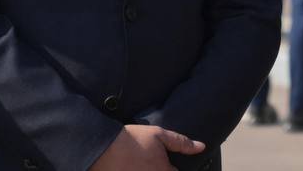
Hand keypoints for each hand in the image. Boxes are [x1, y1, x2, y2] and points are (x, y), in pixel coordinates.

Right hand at [91, 124, 205, 170]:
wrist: (102, 147)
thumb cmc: (132, 140)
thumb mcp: (159, 135)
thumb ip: (181, 143)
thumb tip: (201, 147)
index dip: (175, 169)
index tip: (171, 164)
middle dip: (164, 170)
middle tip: (155, 162)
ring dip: (152, 170)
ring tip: (144, 164)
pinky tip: (136, 167)